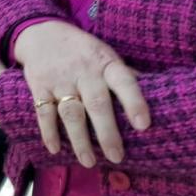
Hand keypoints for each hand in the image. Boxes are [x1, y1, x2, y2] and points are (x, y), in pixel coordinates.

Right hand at [11, 20, 148, 166]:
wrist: (42, 34)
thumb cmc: (84, 51)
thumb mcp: (106, 55)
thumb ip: (124, 75)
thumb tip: (156, 96)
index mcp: (106, 63)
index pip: (124, 82)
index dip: (134, 103)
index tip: (144, 126)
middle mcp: (83, 72)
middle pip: (97, 104)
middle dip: (107, 133)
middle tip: (117, 157)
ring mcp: (60, 80)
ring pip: (71, 113)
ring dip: (80, 140)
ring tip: (89, 161)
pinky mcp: (39, 86)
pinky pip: (43, 112)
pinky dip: (49, 132)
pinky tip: (55, 149)